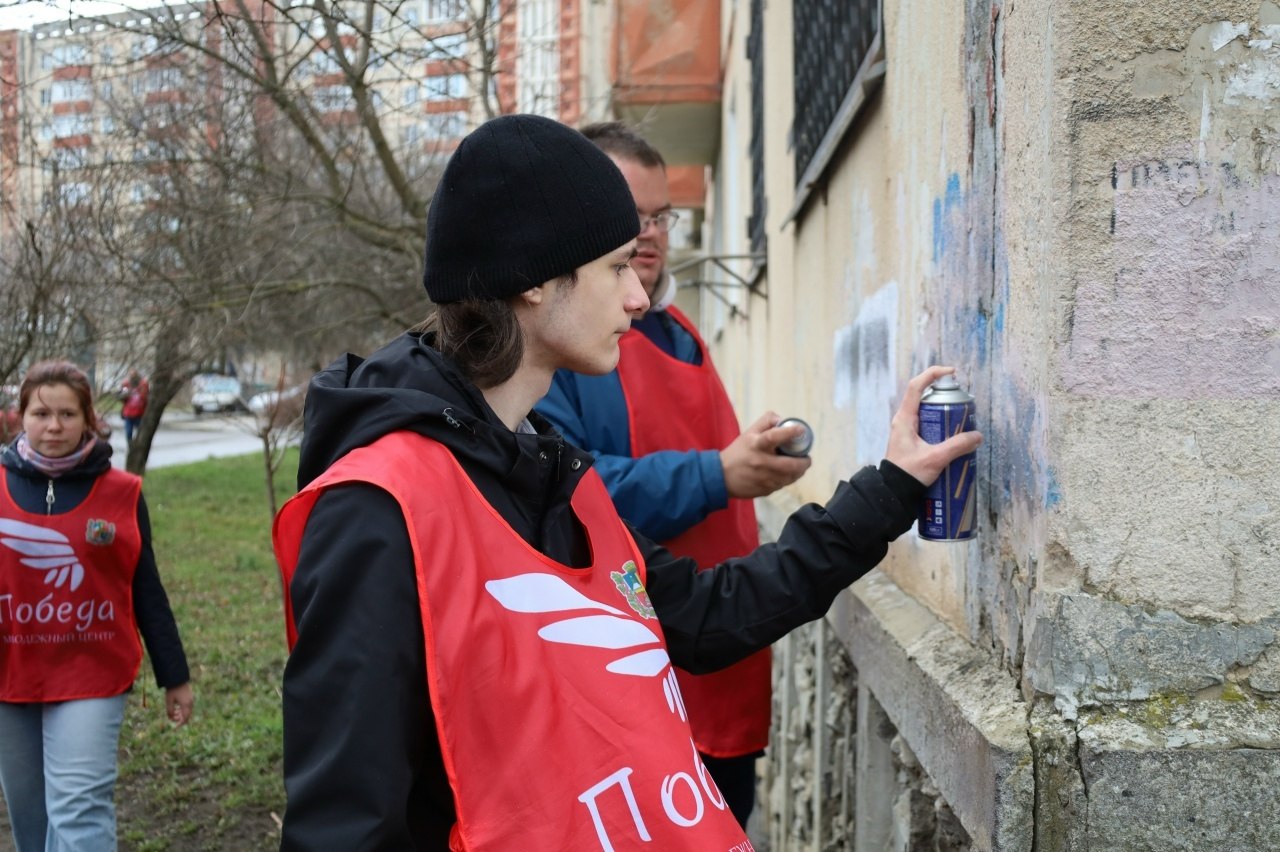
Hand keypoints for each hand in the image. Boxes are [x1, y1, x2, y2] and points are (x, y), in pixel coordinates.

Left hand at [165, 683, 194, 726]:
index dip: (180, 724)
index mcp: (186, 705)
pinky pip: (187, 706)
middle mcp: (190, 703)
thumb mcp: (169, 701)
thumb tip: (171, 718)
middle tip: (173, 719)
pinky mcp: (190, 697)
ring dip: (181, 714)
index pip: (185, 718)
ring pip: (187, 711)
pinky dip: (183, 710)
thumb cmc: (172, 690)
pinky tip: (177, 708)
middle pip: (187, 715)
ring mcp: (191, 699)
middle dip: (180, 719)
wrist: (177, 679)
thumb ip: (170, 711)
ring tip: (174, 713)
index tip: (175, 727)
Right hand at [720, 412, 811, 498]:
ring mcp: (763, 479)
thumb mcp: (748, 433)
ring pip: (790, 477)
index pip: (774, 436)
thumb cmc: (738, 453)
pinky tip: (784, 474)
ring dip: (798, 472)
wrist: (721, 477)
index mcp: (756, 445)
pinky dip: (787, 479)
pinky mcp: (765, 490)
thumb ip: (767, 422)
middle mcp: (760, 462)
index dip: (789, 432)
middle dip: (804, 462)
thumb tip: (783, 420)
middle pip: (790, 465)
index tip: (801, 429)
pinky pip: (783, 485)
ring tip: (797, 466)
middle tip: (806, 458)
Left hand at [884, 367, 983, 485]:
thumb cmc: (908, 474)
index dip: (933, 374)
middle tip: (962, 402)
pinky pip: (929, 424)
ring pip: (928, 411)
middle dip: (944, 396)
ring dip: (944, 411)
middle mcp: (904, 419)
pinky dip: (942, 424)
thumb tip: (977, 436)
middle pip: (925, 397)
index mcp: (904, 418)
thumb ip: (957, 446)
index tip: (952, 373)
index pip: (916, 386)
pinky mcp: (913, 439)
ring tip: (962, 418)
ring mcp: (907, 429)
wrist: (893, 492)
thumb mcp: (935, 459)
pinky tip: (954, 434)